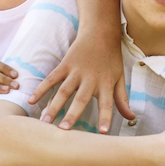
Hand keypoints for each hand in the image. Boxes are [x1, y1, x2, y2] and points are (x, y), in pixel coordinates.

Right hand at [32, 14, 132, 132]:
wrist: (101, 33)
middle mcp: (90, 79)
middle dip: (72, 115)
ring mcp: (76, 71)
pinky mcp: (65, 64)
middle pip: (80, 99)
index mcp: (106, 84)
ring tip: (45, 121)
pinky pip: (51, 78)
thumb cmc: (111, 59)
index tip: (103, 132)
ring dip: (54, 106)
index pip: (107, 104)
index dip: (106, 118)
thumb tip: (132, 118)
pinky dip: (41, 88)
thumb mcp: (120, 78)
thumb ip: (122, 100)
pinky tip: (32, 100)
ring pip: (63, 91)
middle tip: (63, 130)